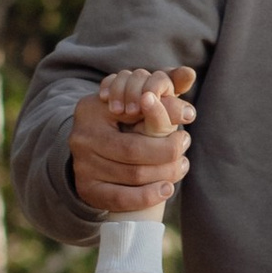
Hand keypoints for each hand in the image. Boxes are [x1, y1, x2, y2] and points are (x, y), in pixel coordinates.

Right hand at [70, 65, 196, 217]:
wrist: (92, 150)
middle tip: (185, 145)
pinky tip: (167, 189)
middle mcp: (82, 137)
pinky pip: (121, 199)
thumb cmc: (124, 119)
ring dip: (165, 174)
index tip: (188, 116)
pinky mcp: (87, 189)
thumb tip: (189, 74)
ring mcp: (82, 166)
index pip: (134, 113)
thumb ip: (163, 86)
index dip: (165, 116)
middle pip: (135, 149)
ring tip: (182, 165)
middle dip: (168, 151)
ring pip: (132, 176)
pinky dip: (148, 197)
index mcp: (92, 109)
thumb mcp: (136, 99)